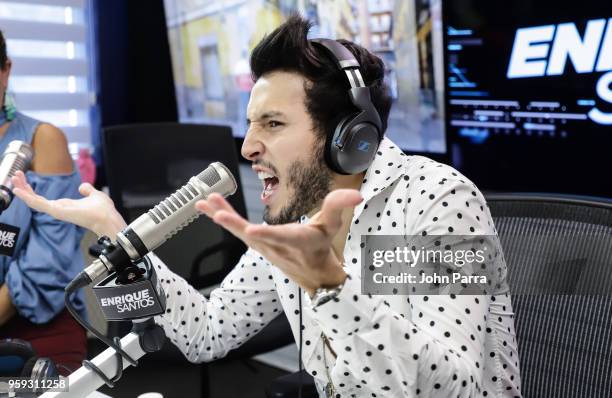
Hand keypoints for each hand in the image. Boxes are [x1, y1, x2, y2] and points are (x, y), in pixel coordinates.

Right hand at [11, 170, 126, 236]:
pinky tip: (18, 190)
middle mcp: (58, 209)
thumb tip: (82, 186)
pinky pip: (38, 204)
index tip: (24, 178)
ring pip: (34, 201)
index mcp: (64, 206)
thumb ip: (87, 190)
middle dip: (24, 187)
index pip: (43, 198)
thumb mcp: (94, 195)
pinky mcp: (57, 211)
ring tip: (13, 178)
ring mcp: (57, 211)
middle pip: (35, 199)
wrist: (107, 217)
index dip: (33, 189)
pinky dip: (27, 197)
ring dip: (23, 190)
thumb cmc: (103, 210)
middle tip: (15, 175)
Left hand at [196, 189, 362, 293]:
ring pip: (239, 231)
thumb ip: (339, 206)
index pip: (280, 237)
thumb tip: (356, 194)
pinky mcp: (256, 244)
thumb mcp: (332, 226)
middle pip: (250, 234)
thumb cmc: (322, 248)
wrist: (314, 276)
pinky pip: (237, 230)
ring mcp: (263, 246)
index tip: (252, 230)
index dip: (267, 234)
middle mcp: (275, 246)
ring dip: (222, 216)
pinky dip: (224, 218)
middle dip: (232, 223)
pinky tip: (211, 208)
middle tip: (214, 213)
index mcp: (295, 241)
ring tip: (204, 202)